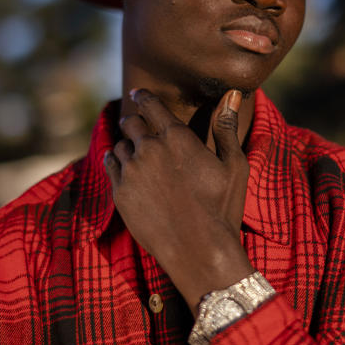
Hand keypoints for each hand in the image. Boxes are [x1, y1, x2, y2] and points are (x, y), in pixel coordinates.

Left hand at [103, 88, 254, 311]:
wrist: (199, 252)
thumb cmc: (222, 208)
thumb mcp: (234, 166)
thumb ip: (227, 126)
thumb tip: (233, 93)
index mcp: (177, 137)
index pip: (151, 104)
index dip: (143, 96)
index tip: (139, 94)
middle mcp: (149, 149)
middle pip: (130, 122)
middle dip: (134, 121)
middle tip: (137, 126)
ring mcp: (131, 172)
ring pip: (120, 145)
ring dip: (127, 146)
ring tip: (137, 154)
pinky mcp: (120, 193)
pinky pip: (111, 166)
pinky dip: (117, 163)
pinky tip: (126, 169)